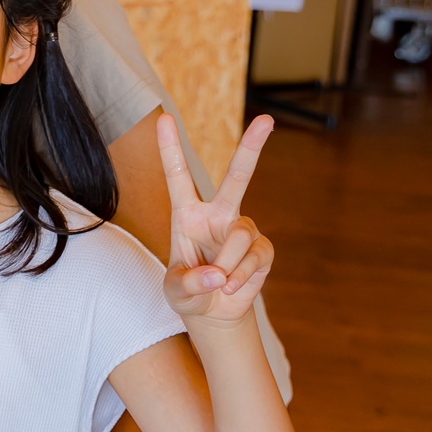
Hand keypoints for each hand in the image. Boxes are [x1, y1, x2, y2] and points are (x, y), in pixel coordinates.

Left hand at [159, 114, 275, 322]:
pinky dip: (240, 278)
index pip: (177, 176)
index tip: (164, 118)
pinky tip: (232, 287)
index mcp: (187, 214)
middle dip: (251, 148)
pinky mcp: (262, 249)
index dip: (170, 148)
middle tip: (266, 119)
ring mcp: (242, 229)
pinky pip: (254, 258)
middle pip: (237, 177)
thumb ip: (190, 283)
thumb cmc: (187, 291)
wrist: (213, 312)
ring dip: (226, 265)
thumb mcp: (176, 290)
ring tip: (217, 283)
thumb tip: (218, 276)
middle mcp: (217, 214)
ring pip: (239, 235)